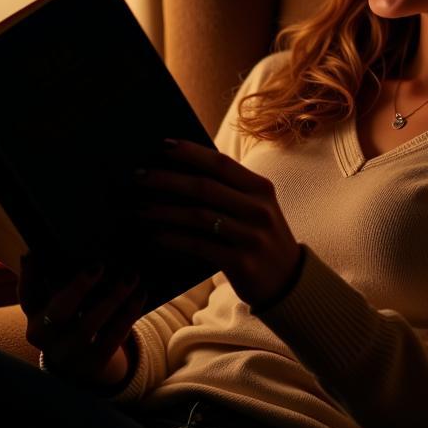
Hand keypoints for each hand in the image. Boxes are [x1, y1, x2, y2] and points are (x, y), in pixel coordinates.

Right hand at [18, 252, 146, 388]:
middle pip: (57, 313)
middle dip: (77, 288)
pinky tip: (140, 294)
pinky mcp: (91, 362)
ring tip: (131, 276)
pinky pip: (111, 337)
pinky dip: (127, 314)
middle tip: (98, 265)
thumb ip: (61, 278)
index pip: (26, 293)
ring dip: (112, 298)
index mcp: (34, 313)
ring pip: (87, 325)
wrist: (80, 363)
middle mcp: (45, 334)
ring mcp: (67, 351)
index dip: (28, 274)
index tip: (35, 251)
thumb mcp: (60, 302)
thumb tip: (76, 246)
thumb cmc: (73, 317)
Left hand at [129, 139, 302, 308]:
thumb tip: (177, 172)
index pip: (220, 163)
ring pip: (198, 216)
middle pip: (204, 187)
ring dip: (163, 211)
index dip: (189, 152)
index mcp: (260, 188)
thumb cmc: (259, 239)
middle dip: (166, 179)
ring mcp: (251, 236)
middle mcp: (258, 209)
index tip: (160, 145)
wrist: (290, 282)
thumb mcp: (254, 209)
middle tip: (137, 176)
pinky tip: (154, 237)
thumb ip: (226, 191)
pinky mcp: (242, 263)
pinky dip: (173, 240)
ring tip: (138, 209)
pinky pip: (199, 246)